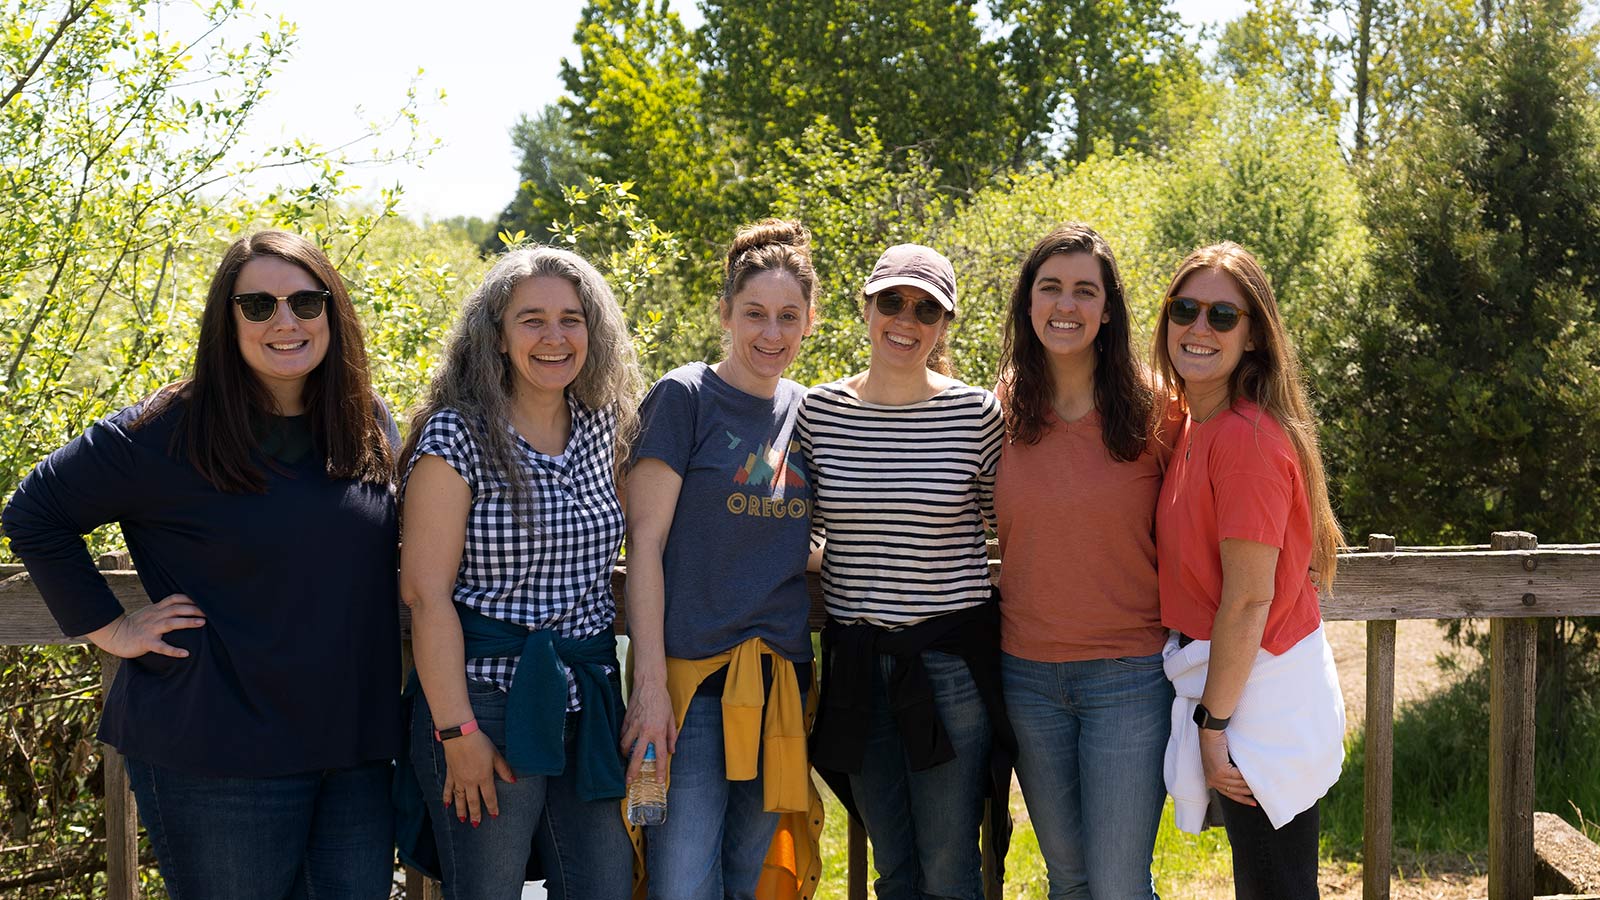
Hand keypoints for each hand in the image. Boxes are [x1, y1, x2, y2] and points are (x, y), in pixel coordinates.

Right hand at [84, 593, 204, 658]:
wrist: (114, 635)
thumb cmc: (134, 625)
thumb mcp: (149, 613)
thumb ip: (162, 609)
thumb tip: (181, 608)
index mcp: (155, 609)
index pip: (174, 599)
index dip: (189, 598)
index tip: (203, 600)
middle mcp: (155, 616)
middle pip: (176, 609)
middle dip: (194, 609)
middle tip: (209, 612)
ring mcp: (150, 629)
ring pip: (171, 623)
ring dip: (187, 622)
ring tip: (202, 623)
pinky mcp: (146, 642)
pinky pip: (161, 646)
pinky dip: (173, 650)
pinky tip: (185, 653)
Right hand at [441, 730, 514, 826]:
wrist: (460, 735)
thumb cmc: (480, 743)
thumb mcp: (495, 755)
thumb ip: (504, 769)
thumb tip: (513, 781)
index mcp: (484, 777)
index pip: (489, 797)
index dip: (492, 807)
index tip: (494, 816)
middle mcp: (470, 782)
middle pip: (473, 801)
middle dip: (475, 814)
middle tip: (476, 824)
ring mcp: (459, 779)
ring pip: (460, 798)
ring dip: (461, 810)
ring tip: (462, 819)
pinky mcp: (451, 774)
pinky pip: (448, 788)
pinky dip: (447, 797)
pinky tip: (447, 804)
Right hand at [619, 679, 676, 784]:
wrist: (649, 684)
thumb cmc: (662, 700)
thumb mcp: (671, 718)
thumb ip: (672, 736)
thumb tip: (672, 750)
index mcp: (659, 731)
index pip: (660, 756)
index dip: (660, 770)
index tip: (658, 780)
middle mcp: (645, 731)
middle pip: (637, 756)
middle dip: (632, 771)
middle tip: (629, 781)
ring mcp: (633, 726)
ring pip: (625, 746)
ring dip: (626, 755)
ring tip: (627, 759)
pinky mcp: (626, 720)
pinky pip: (622, 735)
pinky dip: (623, 741)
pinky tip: (625, 743)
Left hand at [1198, 727, 1255, 805]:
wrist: (1210, 733)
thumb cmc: (1216, 744)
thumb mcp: (1220, 762)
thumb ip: (1228, 772)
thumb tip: (1243, 781)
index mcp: (1210, 780)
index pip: (1228, 793)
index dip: (1241, 799)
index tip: (1252, 803)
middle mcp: (1211, 780)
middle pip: (1234, 791)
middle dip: (1247, 793)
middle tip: (1260, 792)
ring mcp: (1215, 777)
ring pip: (1237, 784)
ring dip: (1249, 784)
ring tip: (1260, 784)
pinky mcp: (1221, 771)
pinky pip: (1238, 776)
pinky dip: (1246, 776)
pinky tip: (1254, 775)